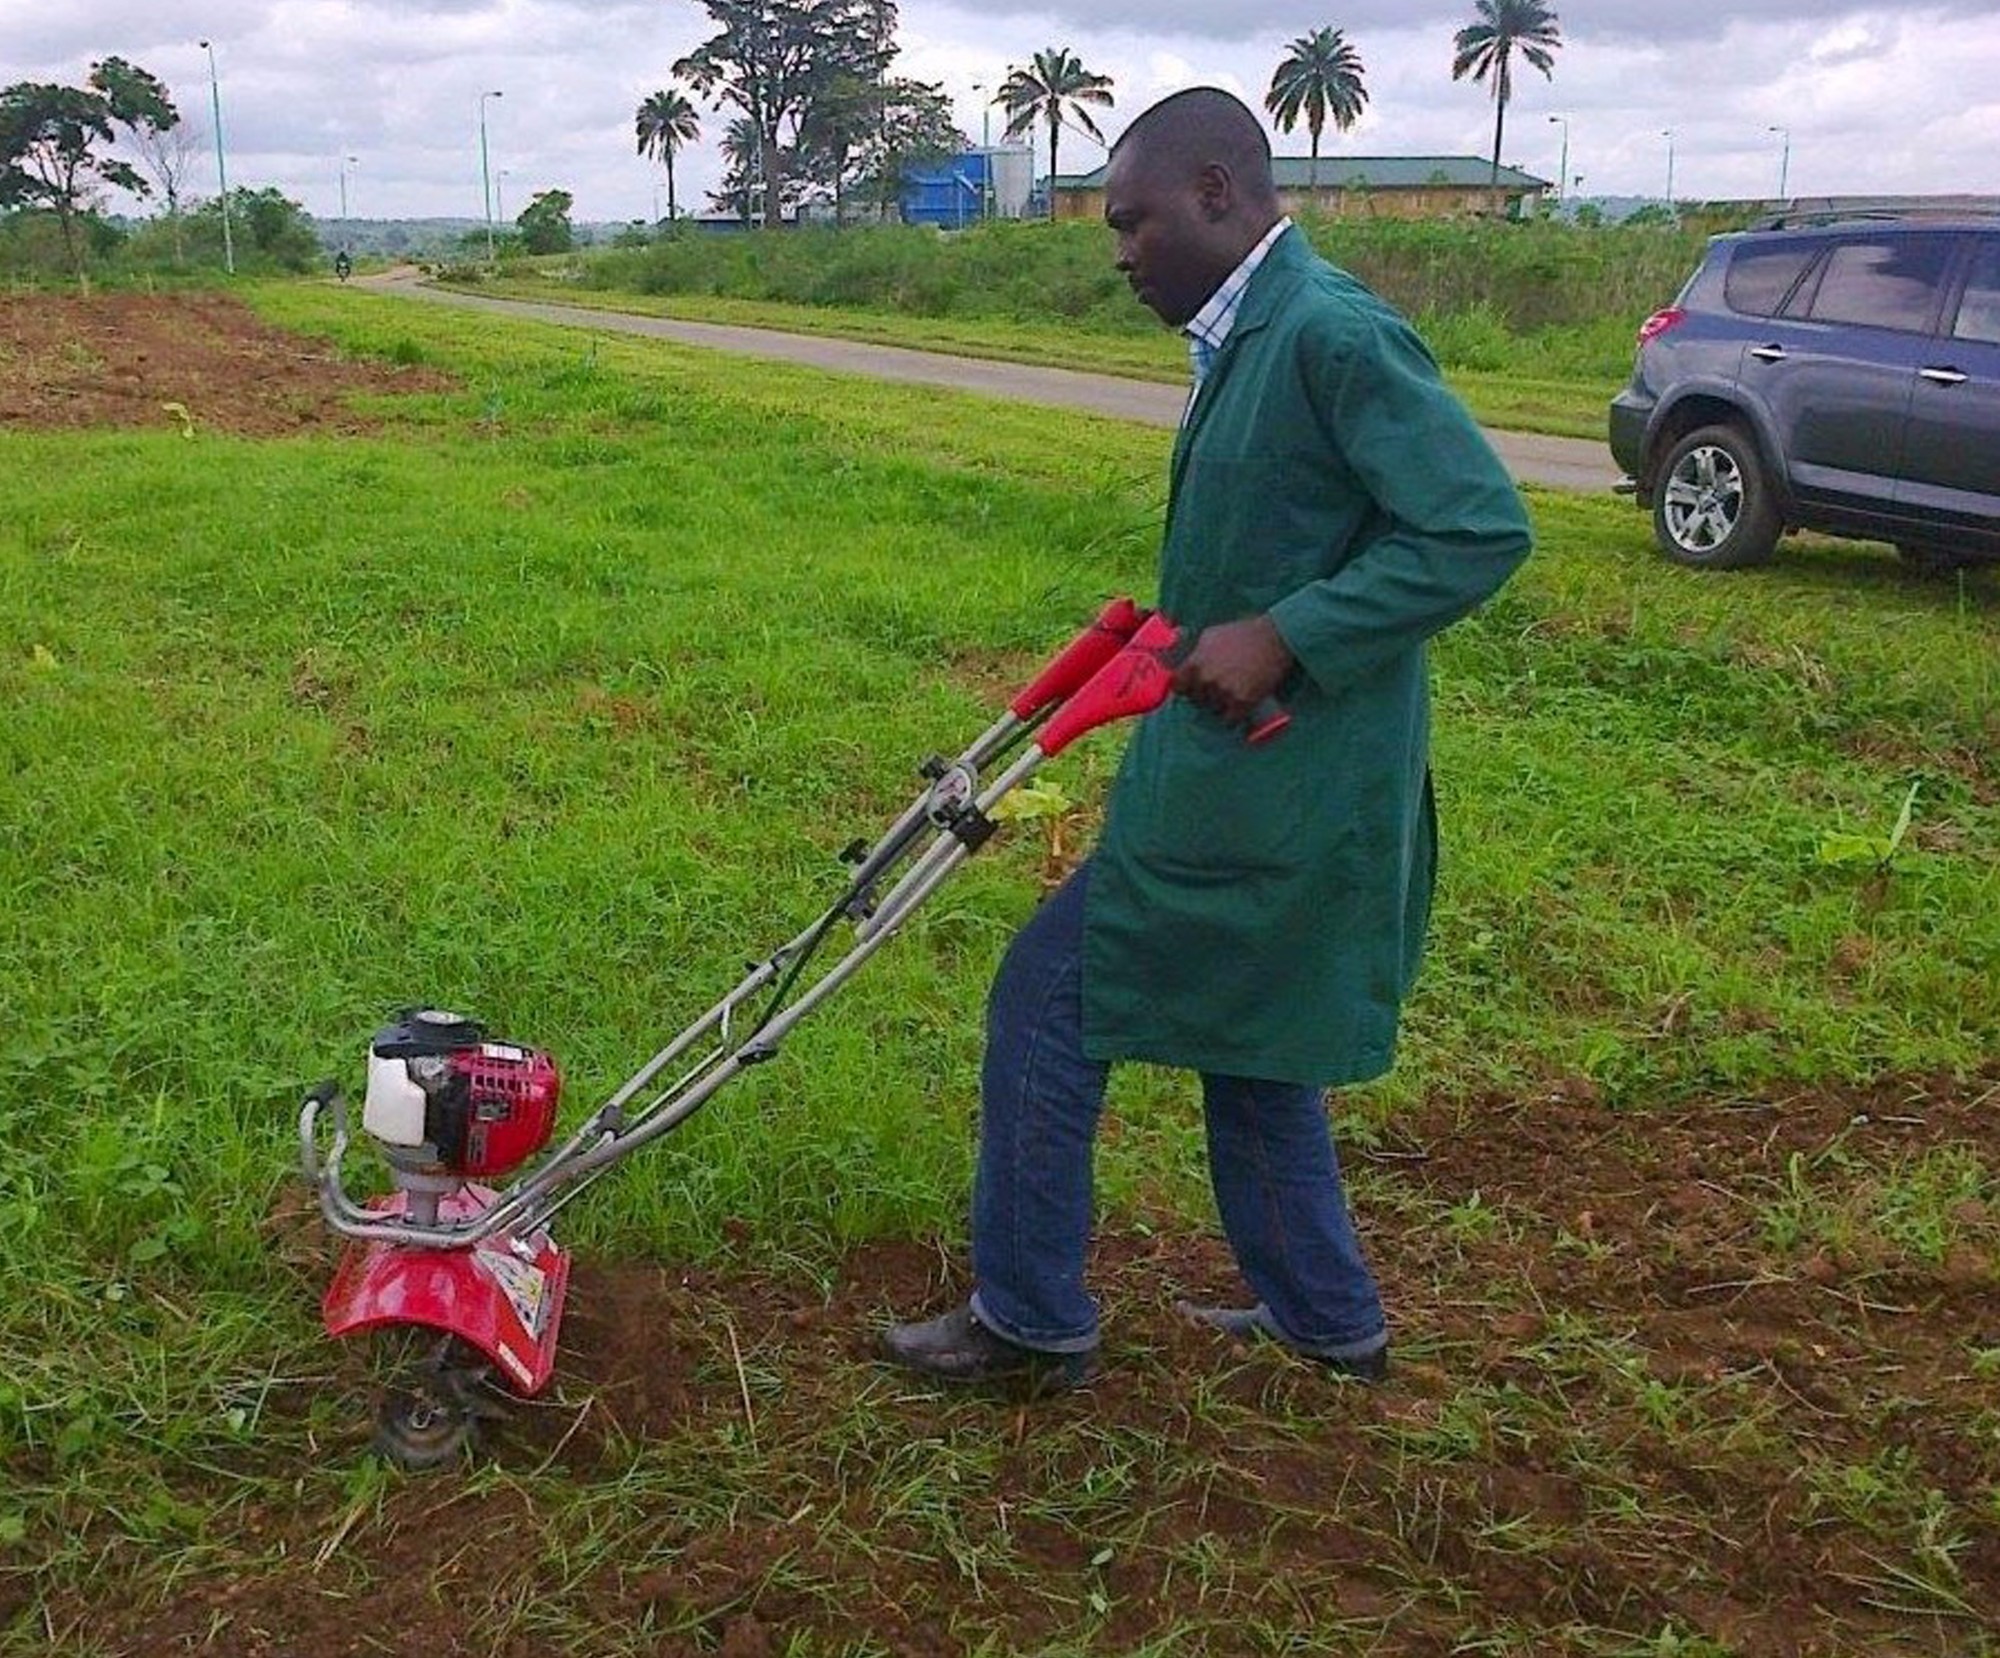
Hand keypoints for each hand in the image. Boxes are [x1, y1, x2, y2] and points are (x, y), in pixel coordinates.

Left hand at [1169, 614, 1294, 725]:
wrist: (1273, 639)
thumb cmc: (1242, 634)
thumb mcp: (1210, 636)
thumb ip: (1194, 652)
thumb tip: (1182, 660)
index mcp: (1196, 663)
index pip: (1177, 686)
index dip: (1185, 687)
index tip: (1191, 687)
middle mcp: (1206, 679)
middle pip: (1196, 699)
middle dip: (1204, 695)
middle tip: (1218, 688)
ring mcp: (1223, 692)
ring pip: (1213, 709)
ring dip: (1220, 706)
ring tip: (1231, 694)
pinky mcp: (1242, 702)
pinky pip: (1229, 719)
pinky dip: (1233, 717)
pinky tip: (1238, 709)